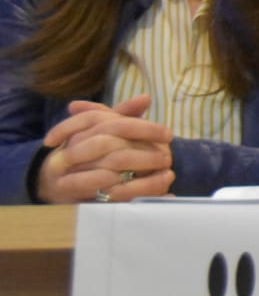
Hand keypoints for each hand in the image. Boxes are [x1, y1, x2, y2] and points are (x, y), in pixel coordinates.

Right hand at [36, 95, 174, 204]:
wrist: (51, 180)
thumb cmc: (84, 149)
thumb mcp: (101, 128)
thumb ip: (122, 113)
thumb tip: (145, 97)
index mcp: (81, 131)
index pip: (116, 125)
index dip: (144, 128)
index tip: (168, 134)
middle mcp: (72, 152)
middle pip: (112, 149)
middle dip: (144, 154)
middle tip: (168, 157)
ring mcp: (71, 176)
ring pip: (109, 175)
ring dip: (142, 177)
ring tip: (167, 175)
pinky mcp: (76, 198)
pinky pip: (106, 198)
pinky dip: (131, 196)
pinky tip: (152, 195)